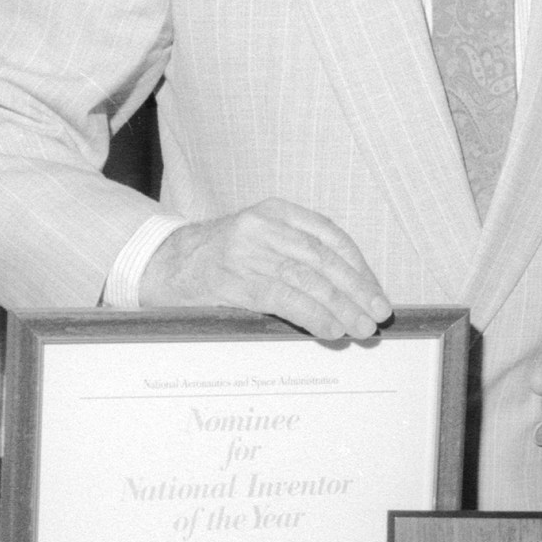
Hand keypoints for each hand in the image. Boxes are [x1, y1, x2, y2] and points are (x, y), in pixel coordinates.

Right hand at [138, 200, 392, 340]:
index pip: (331, 237)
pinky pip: (284, 299)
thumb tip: (349, 293)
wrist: (162, 264)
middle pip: (325, 259)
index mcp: (276, 211)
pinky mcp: (232, 280)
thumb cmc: (219, 259)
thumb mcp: (259, 240)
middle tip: (379, 314)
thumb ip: (295, 254)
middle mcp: (263, 226)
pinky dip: (314, 316)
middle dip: (358, 290)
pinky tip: (331, 330)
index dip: (359, 267)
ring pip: (309, 280)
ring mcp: (247, 252)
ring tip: (361, 328)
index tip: (375, 292)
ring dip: (342, 308)